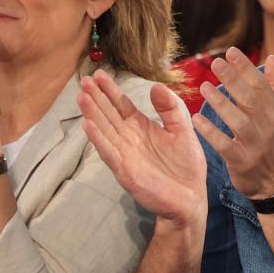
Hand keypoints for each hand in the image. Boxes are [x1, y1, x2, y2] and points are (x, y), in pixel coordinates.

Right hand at [78, 71, 207, 227]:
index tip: (99, 75)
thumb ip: (171, 109)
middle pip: (109, 114)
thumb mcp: (182, 130)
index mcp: (142, 127)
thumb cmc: (186, 165)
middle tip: (84, 80)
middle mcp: (129, 138)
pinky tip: (88, 125)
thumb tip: (156, 86)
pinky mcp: (125, 170)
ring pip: (104, 130)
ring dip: (93, 114)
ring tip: (82, 97)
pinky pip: (109, 152)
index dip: (110, 90)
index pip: (121, 105)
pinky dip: (98, 139)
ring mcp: (124, 154)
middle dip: (96, 98)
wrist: (191, 197)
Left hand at [197, 50, 273, 199]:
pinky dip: (210, 132)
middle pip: (250, 99)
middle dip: (233, 79)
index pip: (261, 85)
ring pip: (237, 120)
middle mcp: (269, 126)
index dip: (246, 68)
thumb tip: (273, 58)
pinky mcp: (241, 161)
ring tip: (203, 87)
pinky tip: (196, 119)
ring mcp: (255, 145)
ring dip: (220, 103)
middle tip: (215, 63)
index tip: (231, 52)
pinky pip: (224, 144)